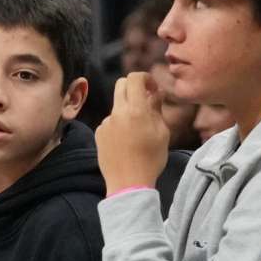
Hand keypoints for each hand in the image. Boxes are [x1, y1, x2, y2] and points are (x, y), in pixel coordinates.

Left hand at [95, 72, 170, 193]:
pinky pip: (110, 121)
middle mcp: (117, 113)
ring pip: (117, 106)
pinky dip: (119, 124)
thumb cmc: (151, 158)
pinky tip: (126, 141)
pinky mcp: (98, 133)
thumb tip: (156, 93)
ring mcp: (105, 123)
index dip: (145, 78)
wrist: (128, 182)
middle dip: (133, 87)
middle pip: (120, 85)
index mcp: (135, 110)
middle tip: (145, 99)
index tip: (152, 88)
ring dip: (127, 110)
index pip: (134, 78)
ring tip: (138, 131)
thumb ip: (156, 108)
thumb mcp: (162, 132)